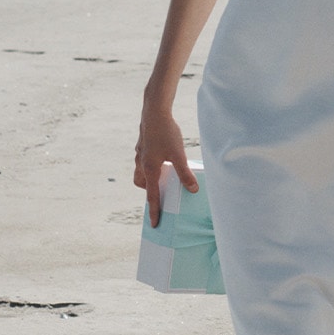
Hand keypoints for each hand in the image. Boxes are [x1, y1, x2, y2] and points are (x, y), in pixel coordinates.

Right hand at [133, 104, 198, 227]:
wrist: (154, 110)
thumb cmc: (165, 132)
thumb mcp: (178, 154)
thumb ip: (185, 173)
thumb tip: (193, 190)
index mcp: (149, 169)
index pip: (151, 196)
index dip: (154, 211)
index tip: (154, 224)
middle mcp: (141, 162)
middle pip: (142, 183)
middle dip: (149, 190)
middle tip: (161, 192)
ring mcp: (140, 152)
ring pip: (141, 171)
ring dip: (149, 176)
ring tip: (163, 174)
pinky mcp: (143, 143)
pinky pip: (143, 159)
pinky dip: (150, 163)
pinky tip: (162, 155)